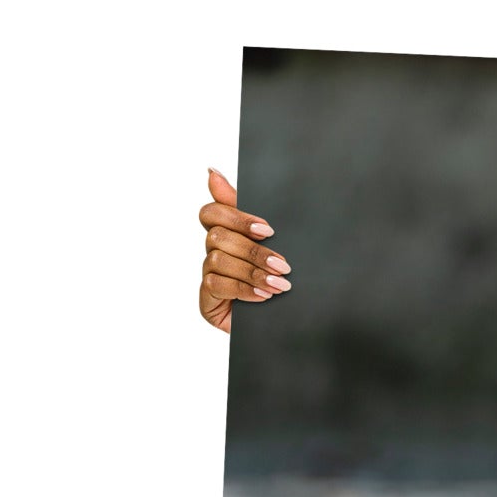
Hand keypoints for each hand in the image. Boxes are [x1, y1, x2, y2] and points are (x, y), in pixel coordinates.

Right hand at [198, 167, 289, 332]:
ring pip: (218, 260)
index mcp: (227, 233)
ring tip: (279, 285)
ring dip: (253, 272)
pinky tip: (264, 296)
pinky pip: (217, 285)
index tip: (267, 230)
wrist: (289, 324)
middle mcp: (213, 252)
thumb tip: (211, 172)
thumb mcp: (274, 243)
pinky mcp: (207, 300)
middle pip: (218, 236)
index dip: (236, 217)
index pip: (212, 212)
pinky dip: (243, 289)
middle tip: (283, 264)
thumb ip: (247, 211)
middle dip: (254, 251)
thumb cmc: (279, 280)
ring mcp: (209, 276)